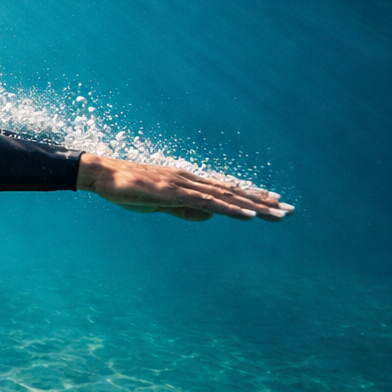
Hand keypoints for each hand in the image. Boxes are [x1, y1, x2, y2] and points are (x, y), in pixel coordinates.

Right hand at [76, 154, 292, 221]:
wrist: (102, 175)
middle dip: (263, 202)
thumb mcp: (160, 204)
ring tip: (279, 214)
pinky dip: (232, 208)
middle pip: (234, 192)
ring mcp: (184, 184)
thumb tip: (210, 217)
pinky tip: (250, 215)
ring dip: (255, 206)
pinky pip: (209, 202)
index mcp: (189, 182)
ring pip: (227, 197)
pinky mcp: (175, 192)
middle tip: (290, 211)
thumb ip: (185, 210)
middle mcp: (192, 180)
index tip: (274, 202)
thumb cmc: (127, 188)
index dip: (251, 196)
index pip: (226, 190)